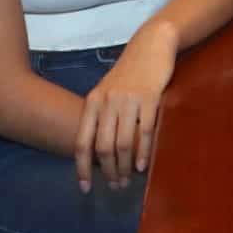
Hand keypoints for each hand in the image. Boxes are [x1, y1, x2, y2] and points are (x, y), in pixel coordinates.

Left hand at [74, 21, 177, 192]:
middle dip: (107, 171)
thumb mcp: (107, 91)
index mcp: (93, 102)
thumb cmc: (129, 72)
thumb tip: (98, 151)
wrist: (151, 45)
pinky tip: (142, 166)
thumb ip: (101, 116)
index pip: (82, 142)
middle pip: (103, 147)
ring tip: (127, 179)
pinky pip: (145, 132)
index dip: (81, 168)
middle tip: (115, 186)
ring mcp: (129, 100)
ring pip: (123, 143)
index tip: (85, 188)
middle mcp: (107, 102)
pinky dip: (143, 152)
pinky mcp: (150, 98)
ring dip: (124, 167)